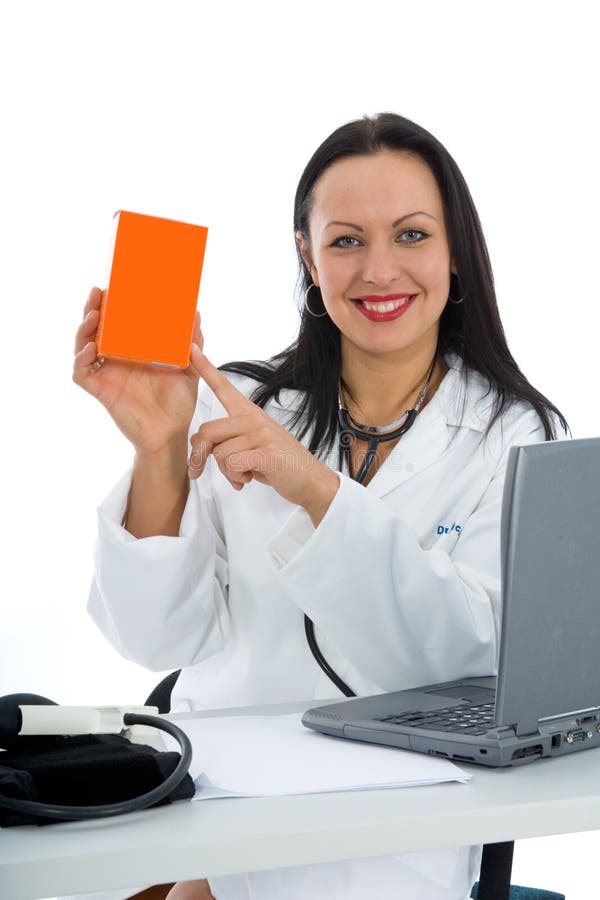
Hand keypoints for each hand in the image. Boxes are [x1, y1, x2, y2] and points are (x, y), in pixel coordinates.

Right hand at [72, 287, 201, 454]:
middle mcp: (116, 361)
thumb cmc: (177, 405)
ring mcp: (107, 376)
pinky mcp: (101, 391)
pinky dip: (81, 360)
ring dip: (83, 330)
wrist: (171, 435)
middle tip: (97, 294)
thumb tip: (196, 313)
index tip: (112, 288)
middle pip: (94, 331)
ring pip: (82, 347)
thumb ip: (193, 343)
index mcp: (133, 353)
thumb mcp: (189, 368)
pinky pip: (81, 373)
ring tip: (92, 316)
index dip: (109, 306)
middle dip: (91, 310)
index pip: (115, 324)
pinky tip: (92, 349)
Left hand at [188, 346, 338, 522]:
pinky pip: (232, 464)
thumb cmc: (278, 464)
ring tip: (244, 473)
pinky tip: (249, 477)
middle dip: (203, 456)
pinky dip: (236, 476)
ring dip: (226, 471)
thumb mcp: (249, 448)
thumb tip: (196, 442)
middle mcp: (254, 418)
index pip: (224, 388)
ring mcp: (262, 433)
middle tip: (209, 471)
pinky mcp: (266, 451)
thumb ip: (225, 441)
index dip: (206, 369)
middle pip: (208, 431)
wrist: (311, 480)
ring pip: (219, 453)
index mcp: (250, 413)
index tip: (192, 350)